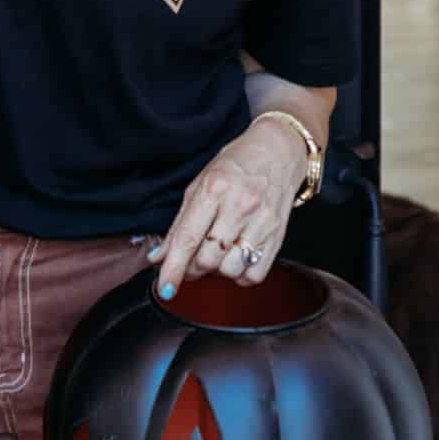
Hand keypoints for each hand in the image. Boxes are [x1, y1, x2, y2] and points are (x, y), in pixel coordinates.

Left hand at [146, 114, 309, 296]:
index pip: (188, 238)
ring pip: (229, 270)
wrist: (278, 151)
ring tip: (216, 254)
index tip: (164, 287)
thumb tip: (159, 256)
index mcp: (215, 189)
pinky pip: (254, 275)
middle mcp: (240, 206)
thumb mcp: (200, 183)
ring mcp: (262, 223)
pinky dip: (239, 275)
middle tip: (191, 259)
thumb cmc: (237, 164)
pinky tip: (235, 259)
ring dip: (216, 271)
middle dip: (192, 268)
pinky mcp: (278, 236)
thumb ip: (179, 224)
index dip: (173, 268)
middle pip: (207, 259)